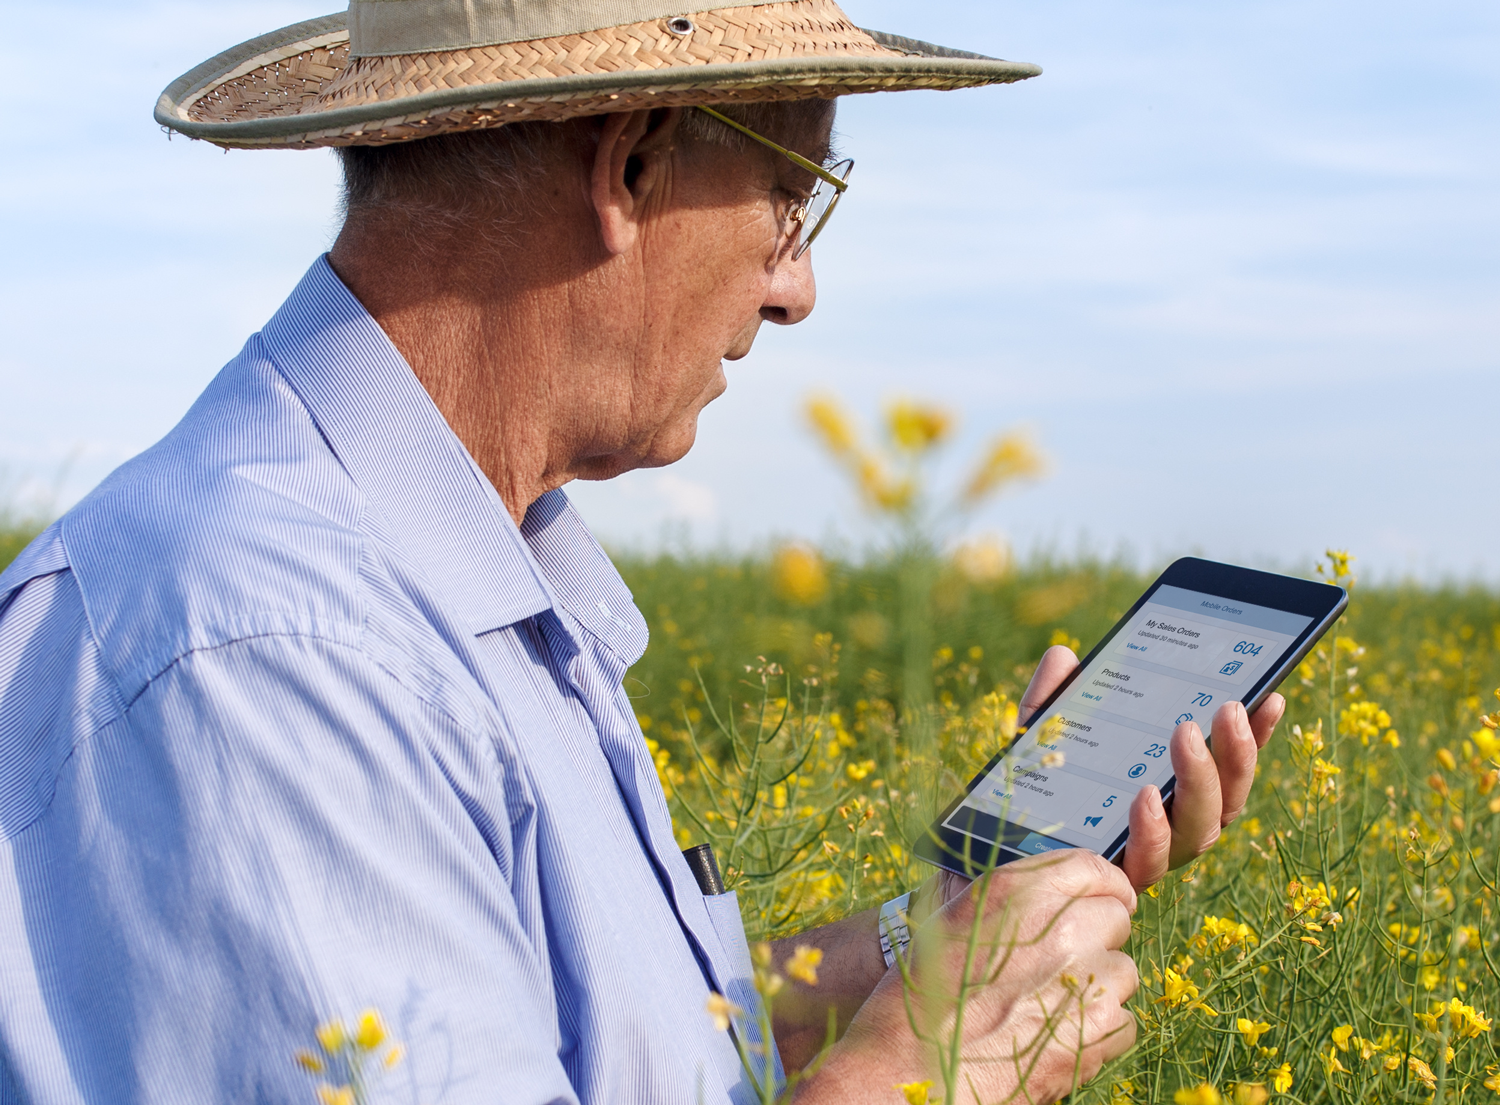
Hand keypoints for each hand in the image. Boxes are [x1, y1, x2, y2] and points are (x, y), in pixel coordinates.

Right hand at [799, 850, 1137, 1103]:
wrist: (904, 1069)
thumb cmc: (918, 998)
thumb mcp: (952, 924)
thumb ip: (1012, 903)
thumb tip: (1060, 899)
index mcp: (1015, 891)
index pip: (1091, 867)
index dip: (1102, 885)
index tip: (1104, 899)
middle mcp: (1056, 928)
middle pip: (1115, 918)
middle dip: (1097, 938)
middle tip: (1063, 964)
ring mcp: (1082, 981)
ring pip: (1122, 971)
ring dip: (1097, 986)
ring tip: (1049, 1007)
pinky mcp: (1096, 1033)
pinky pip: (1124, 1021)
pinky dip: (1099, 1031)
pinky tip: (1057, 1036)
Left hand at [1021, 645, 1285, 890]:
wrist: (983, 856)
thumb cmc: (1028, 796)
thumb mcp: (1040, 738)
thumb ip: (1053, 699)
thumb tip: (1063, 654)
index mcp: (1168, 791)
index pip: (1225, 766)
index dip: (1255, 737)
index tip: (1270, 695)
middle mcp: (1169, 827)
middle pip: (1225, 798)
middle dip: (1235, 751)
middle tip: (1229, 706)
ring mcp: (1148, 856)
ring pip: (1200, 830)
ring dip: (1199, 780)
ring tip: (1186, 735)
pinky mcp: (1117, 880)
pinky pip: (1148, 861)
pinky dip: (1154, 829)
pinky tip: (1146, 795)